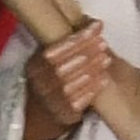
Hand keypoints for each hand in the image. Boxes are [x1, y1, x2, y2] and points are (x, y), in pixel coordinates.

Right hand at [21, 28, 139, 139]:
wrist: (45, 112)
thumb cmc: (55, 78)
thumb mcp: (55, 58)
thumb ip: (71, 43)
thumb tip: (96, 24)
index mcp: (34, 65)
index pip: (52, 51)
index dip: (75, 39)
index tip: (95, 29)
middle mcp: (38, 84)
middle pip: (60, 68)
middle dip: (84, 54)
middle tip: (102, 44)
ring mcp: (49, 101)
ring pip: (69, 86)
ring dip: (89, 71)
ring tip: (105, 60)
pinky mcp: (61, 115)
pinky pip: (77, 102)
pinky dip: (91, 90)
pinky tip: (104, 79)